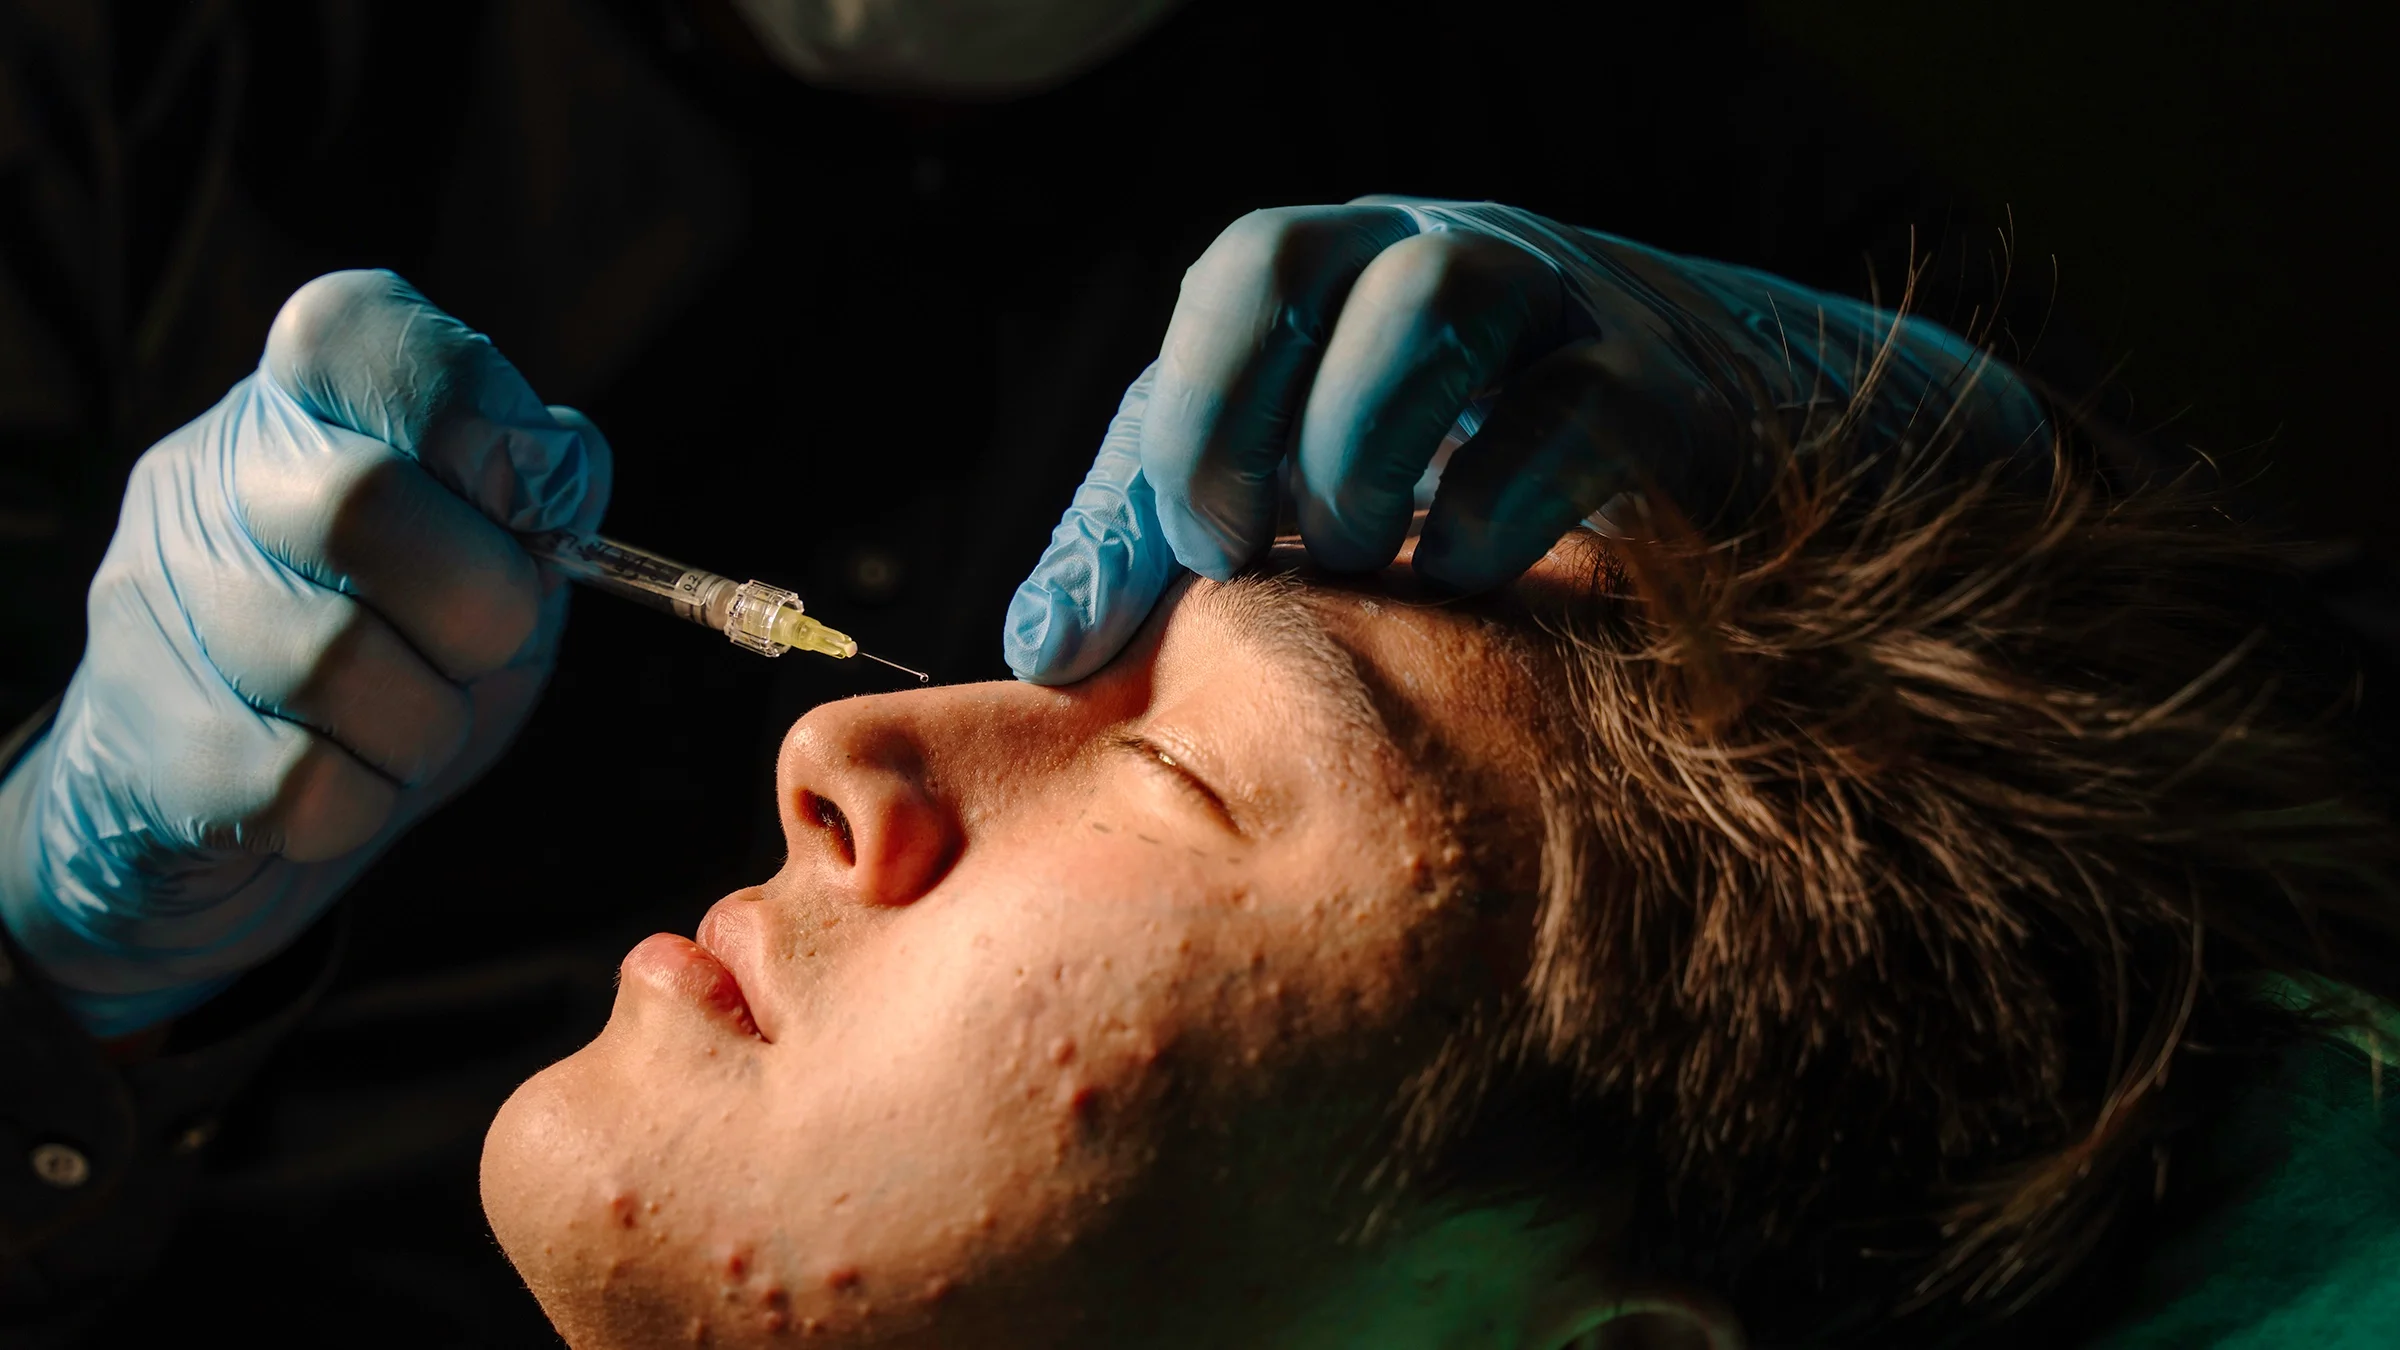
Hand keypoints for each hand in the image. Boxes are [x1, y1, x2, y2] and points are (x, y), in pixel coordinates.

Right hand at [0, 271, 610, 1034]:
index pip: (357, 329)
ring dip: (427, 724)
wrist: (235, 816)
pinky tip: (351, 786)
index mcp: (293, 409)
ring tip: (411, 728)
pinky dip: (366, 803)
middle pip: (364, 501)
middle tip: (484, 647)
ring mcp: (153, 610)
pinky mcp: (143, 748)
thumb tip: (555, 462)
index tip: (528, 506)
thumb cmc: (392, 660)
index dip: (474, 412)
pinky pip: (303, 784)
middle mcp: (201, 483)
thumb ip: (538, 496)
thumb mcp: (491, 558)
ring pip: (336, 662)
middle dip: (479, 602)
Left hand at [1003, 199, 2041, 682]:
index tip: (1167, 566)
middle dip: (1229, 419)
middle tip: (1236, 561)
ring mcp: (1558, 306)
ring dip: (1355, 457)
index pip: (1228, 285)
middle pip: (1289, 256)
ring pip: (1427, 301)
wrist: (1736, 470)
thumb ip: (1171, 554)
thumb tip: (1041, 647)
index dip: (1173, 419)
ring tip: (1358, 570)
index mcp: (1345, 277)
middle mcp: (1439, 256)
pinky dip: (1485, 517)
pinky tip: (1461, 590)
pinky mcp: (1660, 390)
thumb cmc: (1476, 487)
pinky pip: (1567, 415)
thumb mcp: (1311, 499)